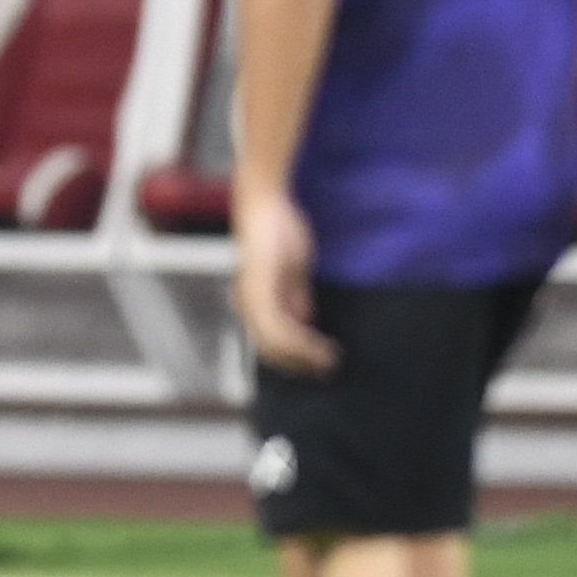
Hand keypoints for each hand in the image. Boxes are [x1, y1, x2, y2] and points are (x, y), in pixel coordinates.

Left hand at [232, 187, 335, 376]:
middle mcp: (247, 303)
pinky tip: (318, 343)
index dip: (294, 361)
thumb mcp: (292, 272)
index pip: (269, 345)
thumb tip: (305, 321)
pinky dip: (299, 340)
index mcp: (252, 302)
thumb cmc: (278, 234)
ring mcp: (251, 296)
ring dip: (304, 356)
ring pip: (274, 342)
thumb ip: (295, 297)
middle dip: (301, 364)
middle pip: (271, 350)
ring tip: (329, 360)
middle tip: (328, 370)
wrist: (266, 206)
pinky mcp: (260, 287)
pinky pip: (277, 325)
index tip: (319, 368)